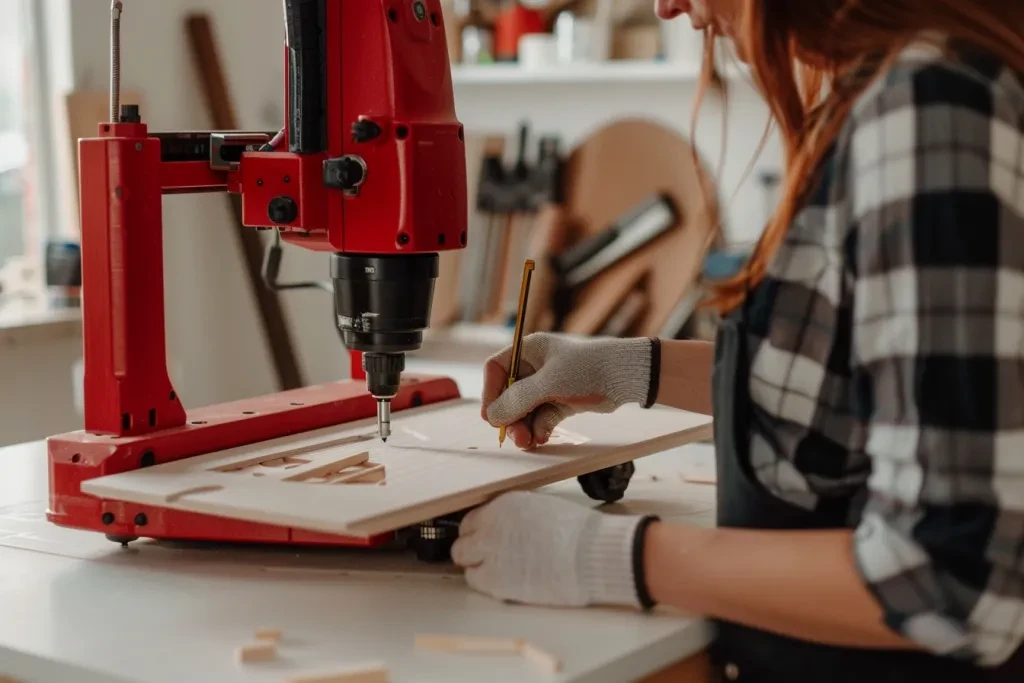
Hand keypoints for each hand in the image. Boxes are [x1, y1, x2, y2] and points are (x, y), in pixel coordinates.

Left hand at [451, 491, 649, 607]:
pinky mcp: (495, 578)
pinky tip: (503, 582)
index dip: (479, 532)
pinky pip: (474, 580)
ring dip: (476, 565)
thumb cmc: (578, 533)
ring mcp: (489, 551)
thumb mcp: (541, 510)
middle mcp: (490, 524)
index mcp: (504, 504)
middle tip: (488, 559)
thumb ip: (517, 518)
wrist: (591, 553)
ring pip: (462, 558)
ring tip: (497, 572)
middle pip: (462, 539)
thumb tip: (509, 530)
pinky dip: (484, 582)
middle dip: (472, 549)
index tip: (486, 541)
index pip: (472, 519)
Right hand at [481, 333, 655, 449]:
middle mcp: (536, 366)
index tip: (492, 417)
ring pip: (525, 409)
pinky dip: (540, 428)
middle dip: (511, 417)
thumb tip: (492, 416)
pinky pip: (542, 416)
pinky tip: (542, 438)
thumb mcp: (548, 384)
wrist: (626, 377)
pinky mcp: (562, 399)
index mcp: (529, 350)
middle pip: (509, 394)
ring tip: (529, 442)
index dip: (490, 393)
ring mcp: (549, 384)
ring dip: (524, 427)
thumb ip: (517, 400)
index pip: (496, 369)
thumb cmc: (587, 370)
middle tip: (515, 437)